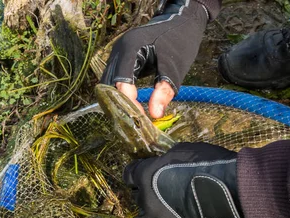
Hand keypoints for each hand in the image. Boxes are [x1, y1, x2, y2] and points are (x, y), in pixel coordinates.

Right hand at [101, 0, 208, 118]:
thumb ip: (164, 90)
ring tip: (134, 118)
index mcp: (130, 49)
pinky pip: (114, 81)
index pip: (120, 83)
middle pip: (108, 85)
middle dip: (120, 105)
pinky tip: (133, 107)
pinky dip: (121, 95)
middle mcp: (118, 51)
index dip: (128, 103)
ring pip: (108, 85)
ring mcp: (117, 55)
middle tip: (135, 123)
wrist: (180, 22)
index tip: (140, 119)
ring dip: (118, 101)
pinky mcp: (120, 61)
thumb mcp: (175, 67)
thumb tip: (155, 115)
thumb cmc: (179, 42)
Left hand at [124, 143, 247, 217]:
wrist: (234, 192)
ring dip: (154, 213)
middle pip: (137, 199)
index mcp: (146, 177)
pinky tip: (183, 217)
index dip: (135, 172)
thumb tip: (166, 163)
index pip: (129, 174)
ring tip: (166, 208)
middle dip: (146, 193)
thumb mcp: (184, 151)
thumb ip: (168, 160)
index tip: (142, 171)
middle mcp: (149, 202)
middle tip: (159, 188)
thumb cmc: (208, 164)